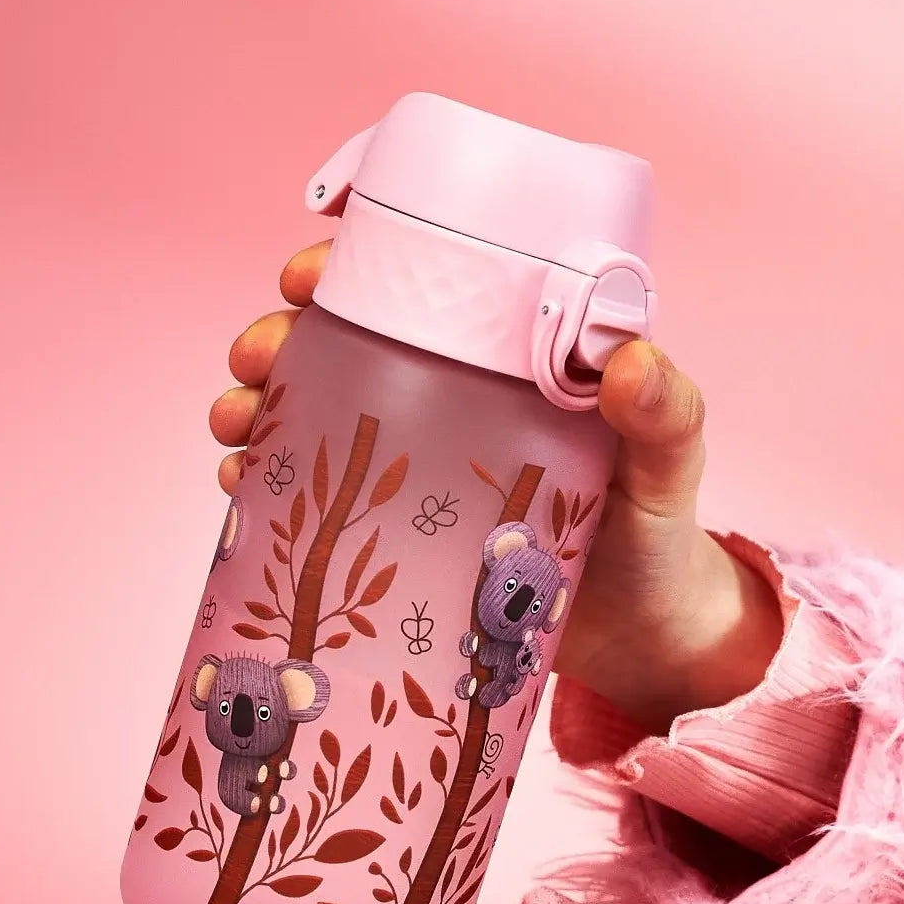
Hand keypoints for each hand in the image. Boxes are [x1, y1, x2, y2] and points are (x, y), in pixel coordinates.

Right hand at [211, 242, 787, 732]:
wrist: (641, 640)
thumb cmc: (659, 536)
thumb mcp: (669, 466)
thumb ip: (664, 414)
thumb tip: (627, 363)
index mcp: (514, 360)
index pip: (429, 286)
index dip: (361, 263)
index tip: (313, 267)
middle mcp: (459, 401)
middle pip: (354, 345)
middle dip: (286, 335)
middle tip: (256, 354)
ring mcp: (424, 467)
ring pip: (322, 412)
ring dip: (262, 403)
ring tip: (234, 421)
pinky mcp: (404, 531)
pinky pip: (323, 494)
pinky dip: (274, 480)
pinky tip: (243, 485)